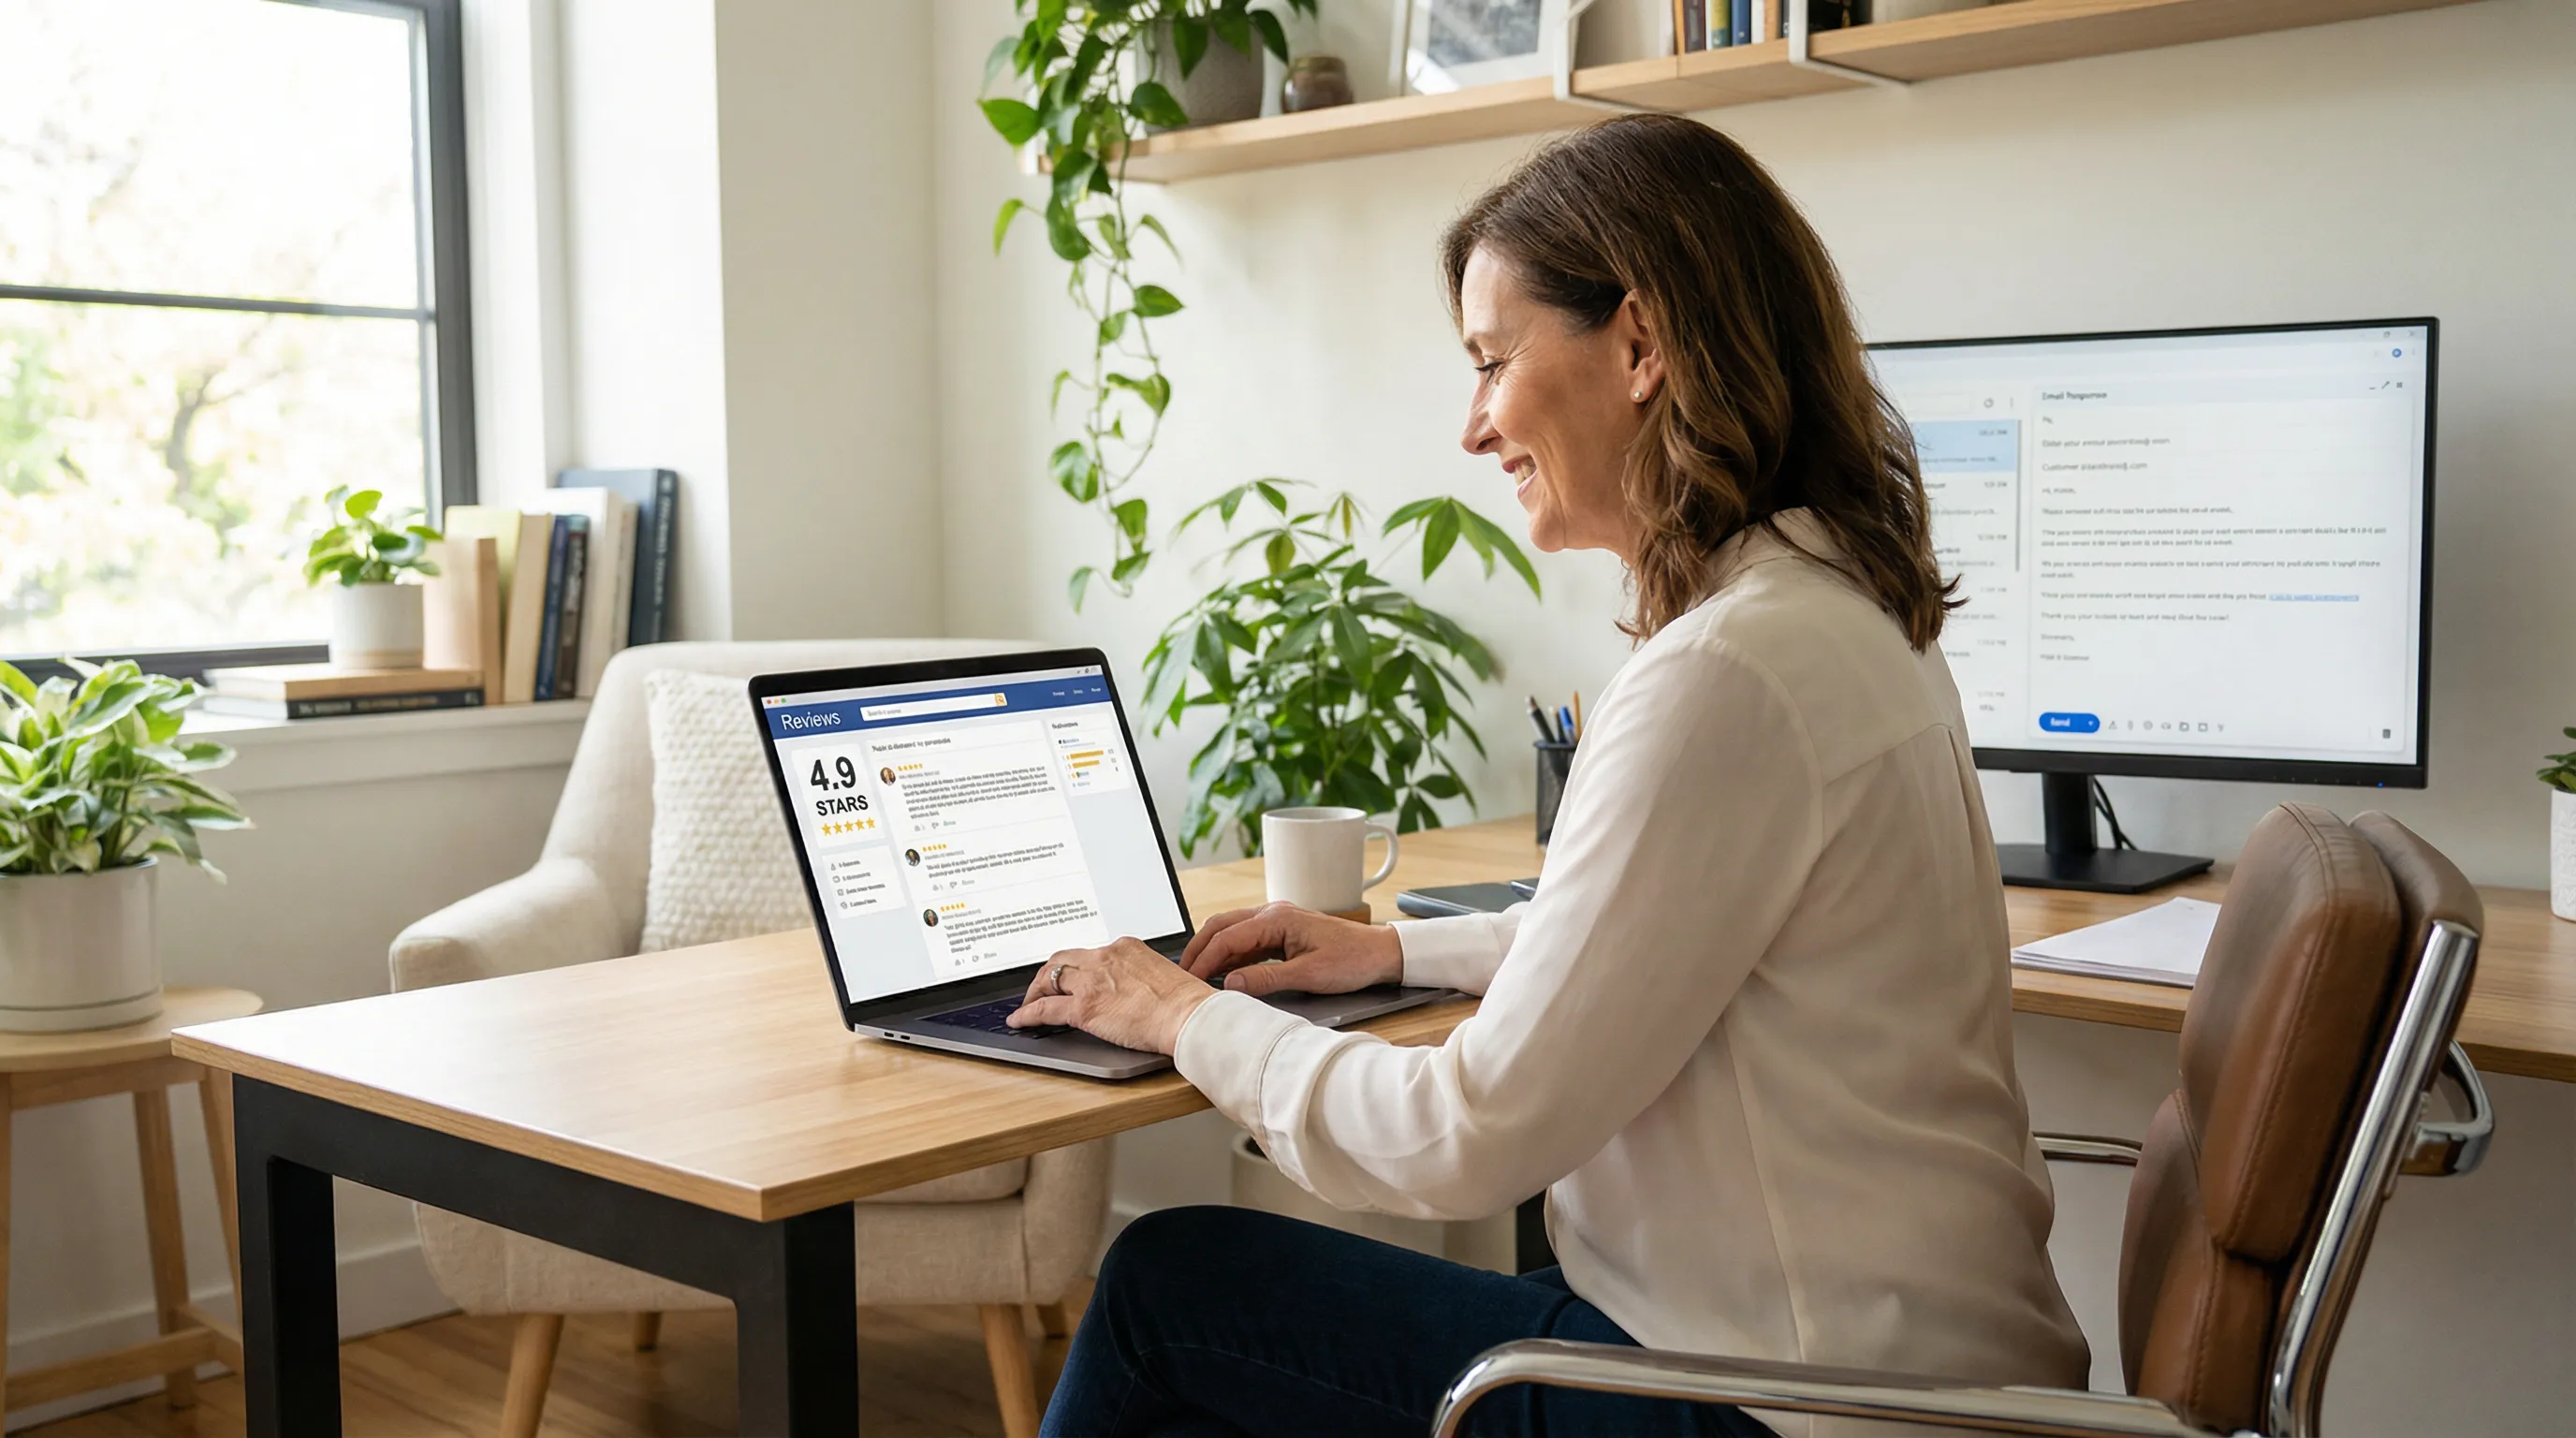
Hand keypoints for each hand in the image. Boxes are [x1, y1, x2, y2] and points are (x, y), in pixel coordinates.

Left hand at [1008, 937, 1215, 1053]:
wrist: (1189, 1016)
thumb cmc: (1186, 1002)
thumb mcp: (1161, 974)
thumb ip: (1139, 976)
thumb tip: (1131, 990)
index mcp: (1124, 947)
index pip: (1088, 953)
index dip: (1074, 967)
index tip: (1070, 977)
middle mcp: (1104, 957)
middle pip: (1062, 960)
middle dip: (1048, 975)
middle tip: (1041, 988)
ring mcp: (1092, 981)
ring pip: (1050, 980)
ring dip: (1035, 992)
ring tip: (1028, 1004)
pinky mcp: (1084, 1008)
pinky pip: (1045, 1009)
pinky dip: (1027, 1014)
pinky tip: (1020, 1021)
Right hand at [1179, 903, 1403, 997]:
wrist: (1380, 953)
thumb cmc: (1352, 960)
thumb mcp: (1309, 975)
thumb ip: (1266, 979)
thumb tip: (1230, 985)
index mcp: (1278, 919)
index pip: (1228, 937)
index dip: (1205, 959)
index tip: (1190, 980)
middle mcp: (1273, 913)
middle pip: (1222, 926)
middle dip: (1200, 949)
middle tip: (1184, 974)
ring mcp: (1277, 920)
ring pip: (1232, 930)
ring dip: (1213, 950)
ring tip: (1197, 975)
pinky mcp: (1282, 932)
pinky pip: (1247, 940)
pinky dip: (1230, 954)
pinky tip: (1224, 972)